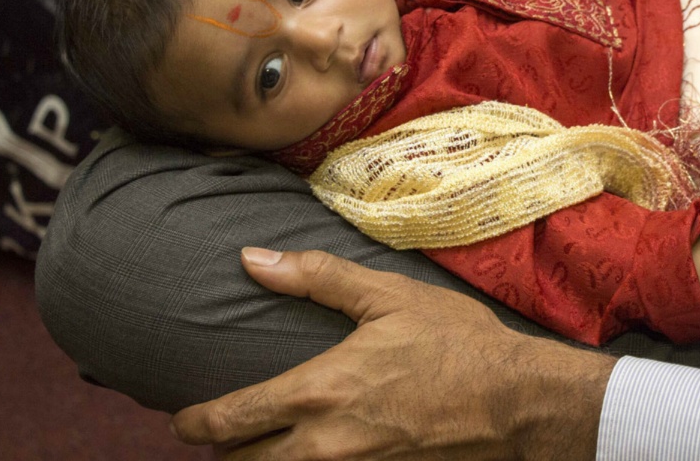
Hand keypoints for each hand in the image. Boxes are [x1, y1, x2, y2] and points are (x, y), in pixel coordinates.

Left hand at [170, 248, 613, 460]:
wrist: (516, 398)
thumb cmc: (454, 341)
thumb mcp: (387, 295)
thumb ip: (315, 277)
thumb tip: (252, 258)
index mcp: (318, 391)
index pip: (231, 420)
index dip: (196, 423)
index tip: (182, 419)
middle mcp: (325, 443)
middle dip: (224, 454)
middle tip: (218, 437)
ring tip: (258, 449)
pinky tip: (313, 456)